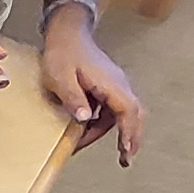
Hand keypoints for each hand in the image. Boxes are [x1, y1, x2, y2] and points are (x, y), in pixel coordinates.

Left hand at [38, 4, 144, 165]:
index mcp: (110, 82)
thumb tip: (84, 119)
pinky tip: (86, 128)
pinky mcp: (107, 86)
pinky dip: (103, 122)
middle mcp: (118, 84)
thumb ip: (73, 98)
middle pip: (133, 114)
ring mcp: (114, 85)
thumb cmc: (63, 52)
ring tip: (87, 143)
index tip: (127, 151)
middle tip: (125, 159)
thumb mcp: (60, 77)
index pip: (127, 110)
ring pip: (121, 113)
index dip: (129, 133)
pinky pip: (111, 108)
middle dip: (130, 137)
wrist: (66, 33)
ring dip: (110, 130)